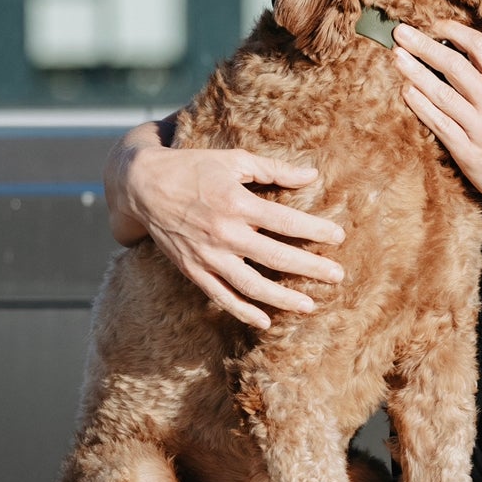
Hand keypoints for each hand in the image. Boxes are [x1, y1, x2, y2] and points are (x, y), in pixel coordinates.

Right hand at [113, 135, 345, 329]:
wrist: (143, 185)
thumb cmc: (193, 167)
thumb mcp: (234, 160)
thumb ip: (274, 169)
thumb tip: (312, 175)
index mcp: (237, 202)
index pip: (286, 221)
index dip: (315, 230)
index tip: (339, 237)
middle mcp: (224, 232)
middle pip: (276, 256)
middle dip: (311, 268)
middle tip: (337, 276)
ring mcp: (208, 255)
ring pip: (251, 285)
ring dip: (282, 298)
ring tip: (309, 305)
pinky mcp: (194, 270)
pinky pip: (222, 297)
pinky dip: (243, 312)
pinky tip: (266, 321)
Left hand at [392, 20, 481, 215]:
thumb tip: (465, 57)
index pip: (480, 47)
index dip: (454, 31)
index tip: (433, 24)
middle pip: (455, 66)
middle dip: (424, 46)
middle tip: (401, 32)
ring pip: (442, 94)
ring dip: (416, 73)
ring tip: (397, 57)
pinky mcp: (469, 154)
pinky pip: (440, 125)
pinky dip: (421, 106)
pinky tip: (407, 92)